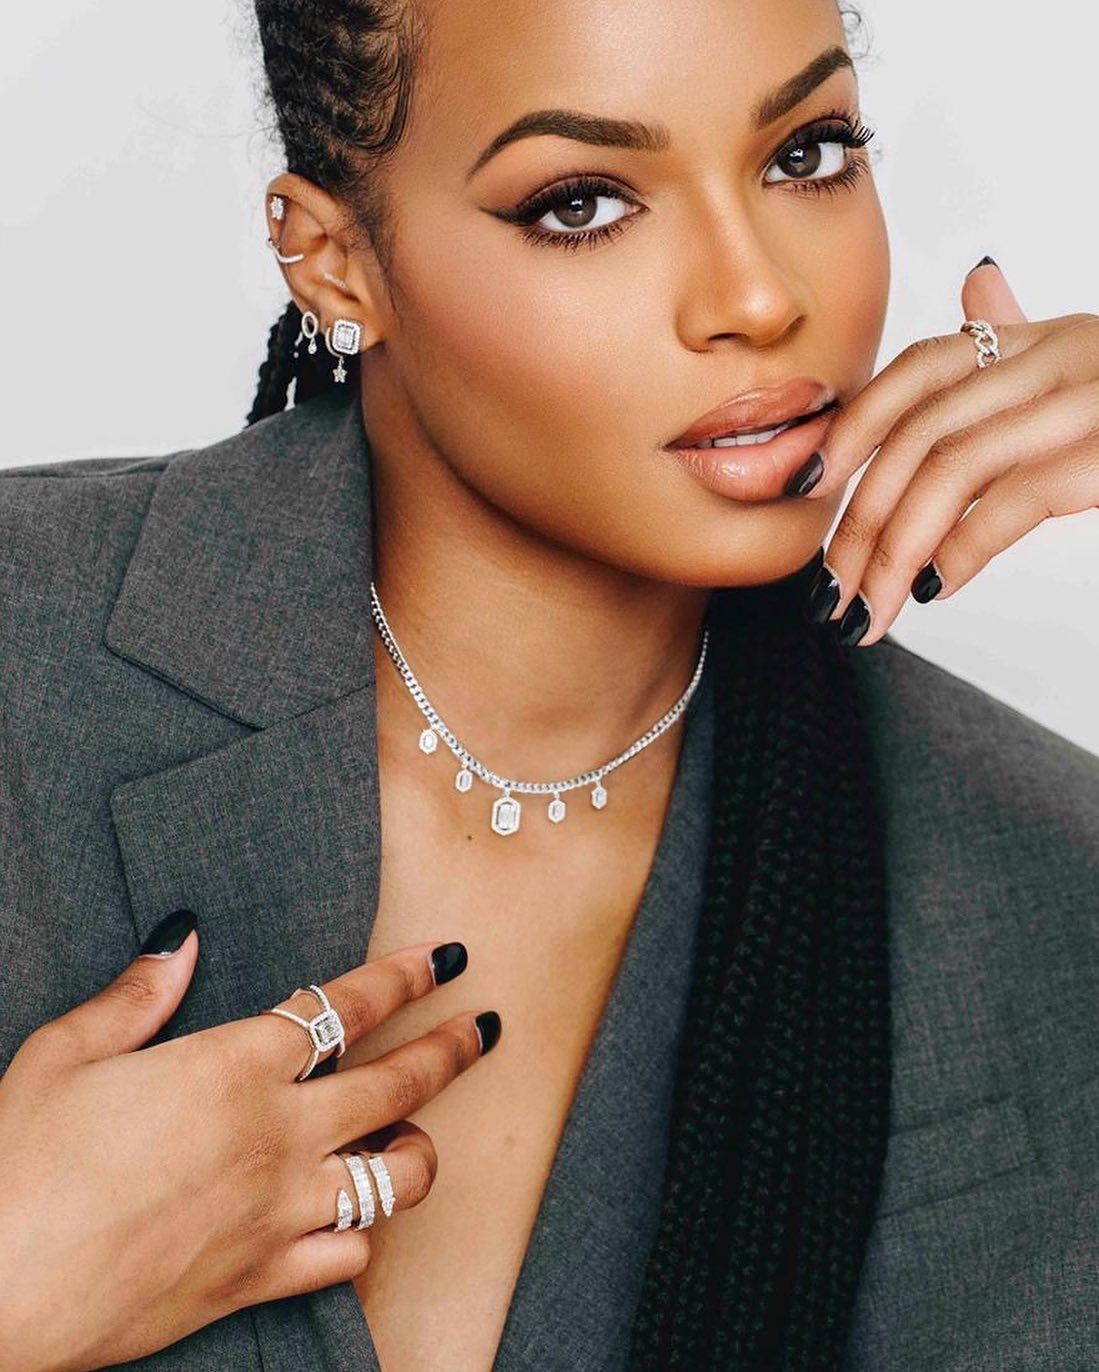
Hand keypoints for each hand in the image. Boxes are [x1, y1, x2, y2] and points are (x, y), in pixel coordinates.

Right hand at [0, 920, 495, 1371]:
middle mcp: (278, 1134)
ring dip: (421, 1147)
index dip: (408, 975)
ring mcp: (280, 1211)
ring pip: (400, 1175)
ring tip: (417, 1132)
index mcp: (235, 1066)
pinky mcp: (262, 1278)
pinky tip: (353, 1218)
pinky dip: (363, 1234)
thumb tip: (180, 937)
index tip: (447, 957)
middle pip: (401, 1081)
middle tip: (485, 1029)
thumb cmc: (18, 1166)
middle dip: (453, 1048)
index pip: (348, 1004)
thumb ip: (136, 994)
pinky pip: (352, 1256)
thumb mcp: (63, 1055)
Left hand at [801, 255, 1098, 645]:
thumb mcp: (1096, 358)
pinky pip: (1013, 499)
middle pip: (917, 431)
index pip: (918, 367)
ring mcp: (1096, 395)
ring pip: (949, 469)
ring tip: (865, 614)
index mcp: (1048, 335)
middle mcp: (1065, 352)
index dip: (851, 426)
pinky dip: (960, 551)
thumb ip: (1025, 330)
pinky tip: (932, 593)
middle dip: (856, 520)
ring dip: (891, 551)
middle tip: (827, 592)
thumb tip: (975, 274)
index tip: (806, 487)